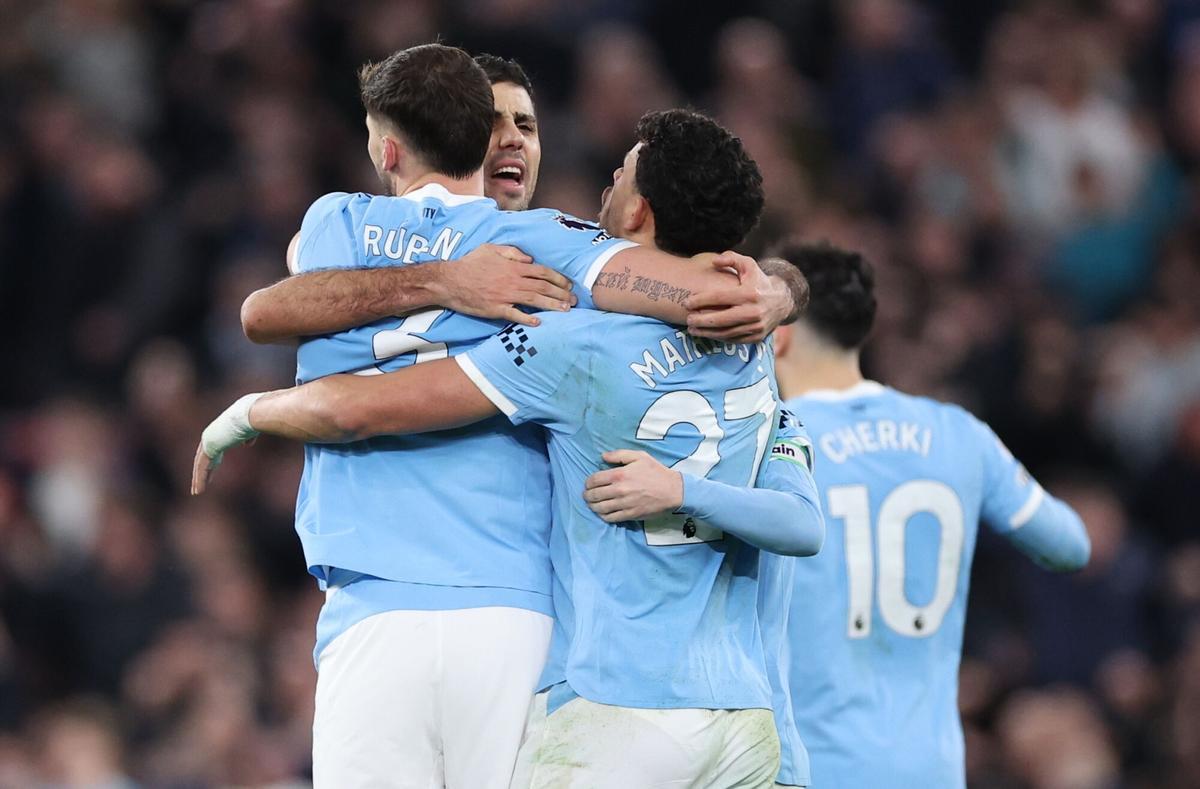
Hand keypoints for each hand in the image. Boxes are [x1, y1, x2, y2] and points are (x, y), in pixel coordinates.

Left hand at [191, 393, 263, 494]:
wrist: (252, 414)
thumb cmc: (257, 418)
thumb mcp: (253, 429)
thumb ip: (249, 436)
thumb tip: (247, 444)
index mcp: (221, 428)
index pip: (214, 447)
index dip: (213, 459)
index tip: (214, 468)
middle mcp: (212, 433)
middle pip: (204, 456)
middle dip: (203, 470)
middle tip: (201, 482)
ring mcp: (209, 439)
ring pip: (201, 463)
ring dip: (199, 478)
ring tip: (197, 492)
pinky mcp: (209, 447)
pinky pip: (203, 466)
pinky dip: (200, 479)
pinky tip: (199, 490)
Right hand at [437, 244, 575, 326]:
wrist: (449, 280)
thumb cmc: (469, 263)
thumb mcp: (491, 249)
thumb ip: (512, 252)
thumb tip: (529, 258)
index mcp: (513, 266)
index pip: (542, 271)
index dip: (558, 278)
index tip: (568, 285)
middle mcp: (513, 281)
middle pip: (543, 287)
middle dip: (561, 294)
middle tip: (574, 301)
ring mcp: (505, 295)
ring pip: (535, 300)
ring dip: (552, 306)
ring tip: (566, 311)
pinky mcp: (496, 309)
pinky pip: (515, 315)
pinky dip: (527, 318)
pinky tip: (538, 323)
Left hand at [583, 450, 682, 522]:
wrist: (673, 490)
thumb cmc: (656, 472)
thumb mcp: (640, 456)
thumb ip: (619, 455)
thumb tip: (603, 456)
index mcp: (619, 474)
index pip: (594, 480)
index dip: (588, 483)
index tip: (588, 484)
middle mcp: (619, 490)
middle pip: (594, 495)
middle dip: (587, 495)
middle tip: (587, 495)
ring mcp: (624, 504)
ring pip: (600, 508)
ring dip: (592, 506)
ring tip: (592, 504)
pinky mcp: (630, 514)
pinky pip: (610, 518)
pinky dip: (603, 516)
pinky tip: (603, 513)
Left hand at [684, 252, 793, 343]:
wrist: (782, 301)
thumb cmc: (758, 281)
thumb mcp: (748, 264)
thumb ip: (731, 258)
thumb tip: (714, 262)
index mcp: (750, 293)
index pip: (720, 298)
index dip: (700, 300)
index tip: (686, 302)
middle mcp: (754, 311)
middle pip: (721, 319)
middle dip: (701, 321)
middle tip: (687, 320)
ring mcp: (756, 326)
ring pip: (726, 332)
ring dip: (707, 332)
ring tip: (692, 329)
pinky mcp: (756, 337)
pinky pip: (734, 339)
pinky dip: (719, 337)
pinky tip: (707, 334)